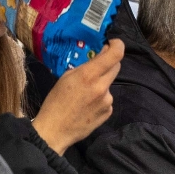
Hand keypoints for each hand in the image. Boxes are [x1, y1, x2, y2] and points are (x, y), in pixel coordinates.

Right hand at [31, 38, 120, 154]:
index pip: (115, 55)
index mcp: (89, 75)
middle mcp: (102, 87)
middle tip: (97, 65)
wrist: (55, 130)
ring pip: (109, 84)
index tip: (114, 43)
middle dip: (109, 63)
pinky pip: (107, 98)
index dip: (118, 46)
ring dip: (101, 83)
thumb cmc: (56, 101)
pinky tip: (87, 105)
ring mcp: (108, 100)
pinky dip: (100, 98)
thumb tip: (102, 55)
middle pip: (116, 67)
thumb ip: (86, 66)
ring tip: (83, 94)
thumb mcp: (66, 77)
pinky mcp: (109, 111)